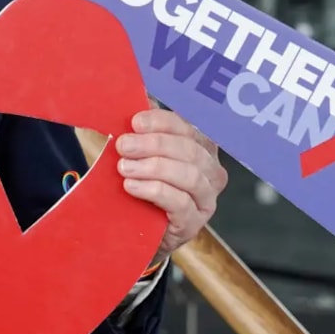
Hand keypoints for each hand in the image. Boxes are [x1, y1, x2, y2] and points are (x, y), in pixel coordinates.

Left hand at [115, 106, 227, 255]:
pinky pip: (180, 202)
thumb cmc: (142, 187)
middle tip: (123, 146)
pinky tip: (132, 186)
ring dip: (153, 167)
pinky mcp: (193, 223)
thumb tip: (132, 101)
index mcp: (202, 148)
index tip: (134, 122)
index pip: (189, 127)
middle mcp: (211, 173)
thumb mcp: (142, 156)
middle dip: (154, 144)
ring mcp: (205, 200)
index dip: (162, 122)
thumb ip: (143, 131)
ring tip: (124, 167)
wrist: (136, 232)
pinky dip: (154, 190)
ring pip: (189, 175)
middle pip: (190, 150)